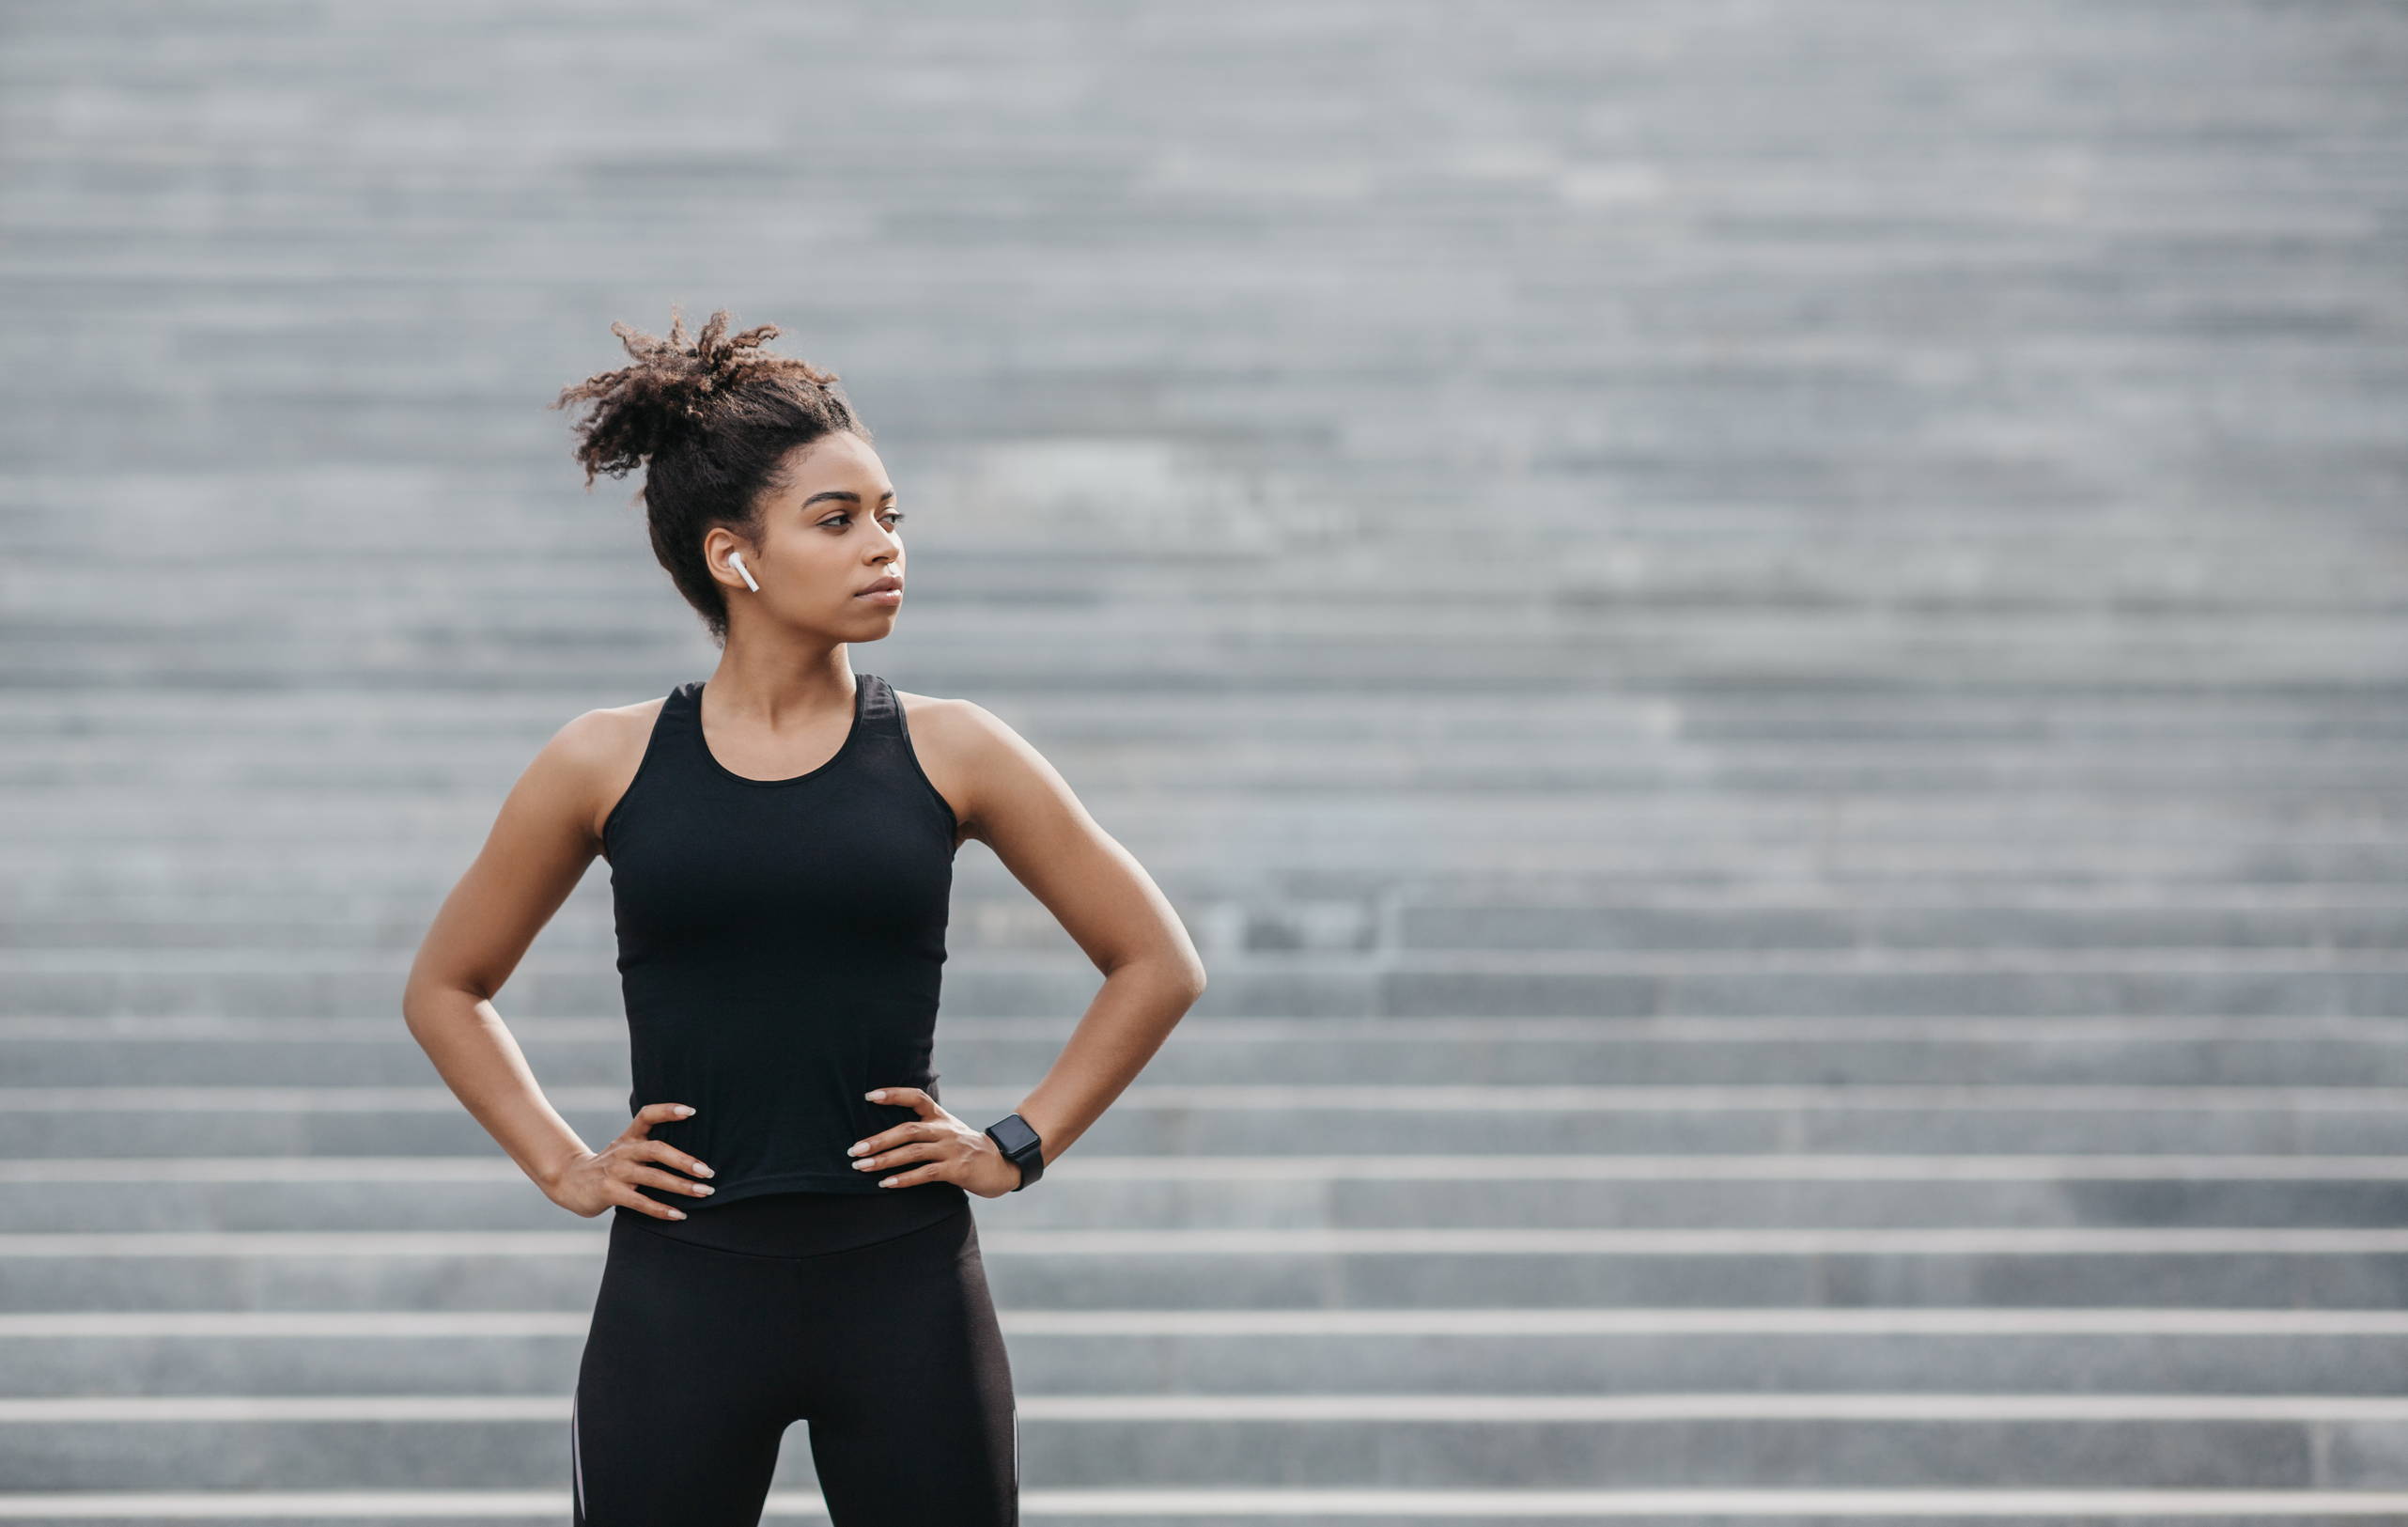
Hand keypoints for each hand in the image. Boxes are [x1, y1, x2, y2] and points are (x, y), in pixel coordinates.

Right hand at [545, 1102, 716, 1219]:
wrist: (569, 1181)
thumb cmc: (610, 1166)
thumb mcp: (626, 1148)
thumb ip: (650, 1146)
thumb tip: (693, 1155)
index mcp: (630, 1137)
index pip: (647, 1115)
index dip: (668, 1110)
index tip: (692, 1111)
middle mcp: (624, 1151)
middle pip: (657, 1149)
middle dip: (684, 1161)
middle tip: (708, 1172)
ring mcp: (616, 1171)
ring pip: (653, 1177)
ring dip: (681, 1186)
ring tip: (703, 1193)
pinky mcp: (609, 1192)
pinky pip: (640, 1202)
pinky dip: (661, 1209)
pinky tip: (680, 1215)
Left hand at [847, 1087, 1027, 1198]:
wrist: (1002, 1165)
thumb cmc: (967, 1150)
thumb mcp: (948, 1132)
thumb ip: (924, 1129)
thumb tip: (887, 1136)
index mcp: (940, 1117)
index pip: (917, 1097)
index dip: (894, 1094)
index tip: (869, 1096)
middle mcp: (945, 1130)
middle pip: (908, 1129)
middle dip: (879, 1139)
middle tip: (854, 1149)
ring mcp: (951, 1149)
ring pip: (913, 1151)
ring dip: (884, 1160)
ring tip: (862, 1166)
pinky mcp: (957, 1169)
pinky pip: (926, 1174)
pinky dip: (904, 1179)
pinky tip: (886, 1183)